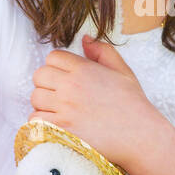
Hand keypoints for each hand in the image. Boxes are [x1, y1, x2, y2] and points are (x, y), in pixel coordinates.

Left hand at [29, 34, 165, 170]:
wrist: (139, 134)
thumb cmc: (132, 103)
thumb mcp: (122, 70)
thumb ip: (102, 51)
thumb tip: (84, 40)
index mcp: (84, 69)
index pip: (53, 57)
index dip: (57, 65)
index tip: (65, 76)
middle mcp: (71, 86)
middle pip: (39, 75)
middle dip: (47, 82)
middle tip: (59, 93)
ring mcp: (64, 108)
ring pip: (35, 97)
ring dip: (43, 102)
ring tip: (58, 108)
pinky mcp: (60, 128)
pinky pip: (35, 119)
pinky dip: (42, 121)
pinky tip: (56, 122)